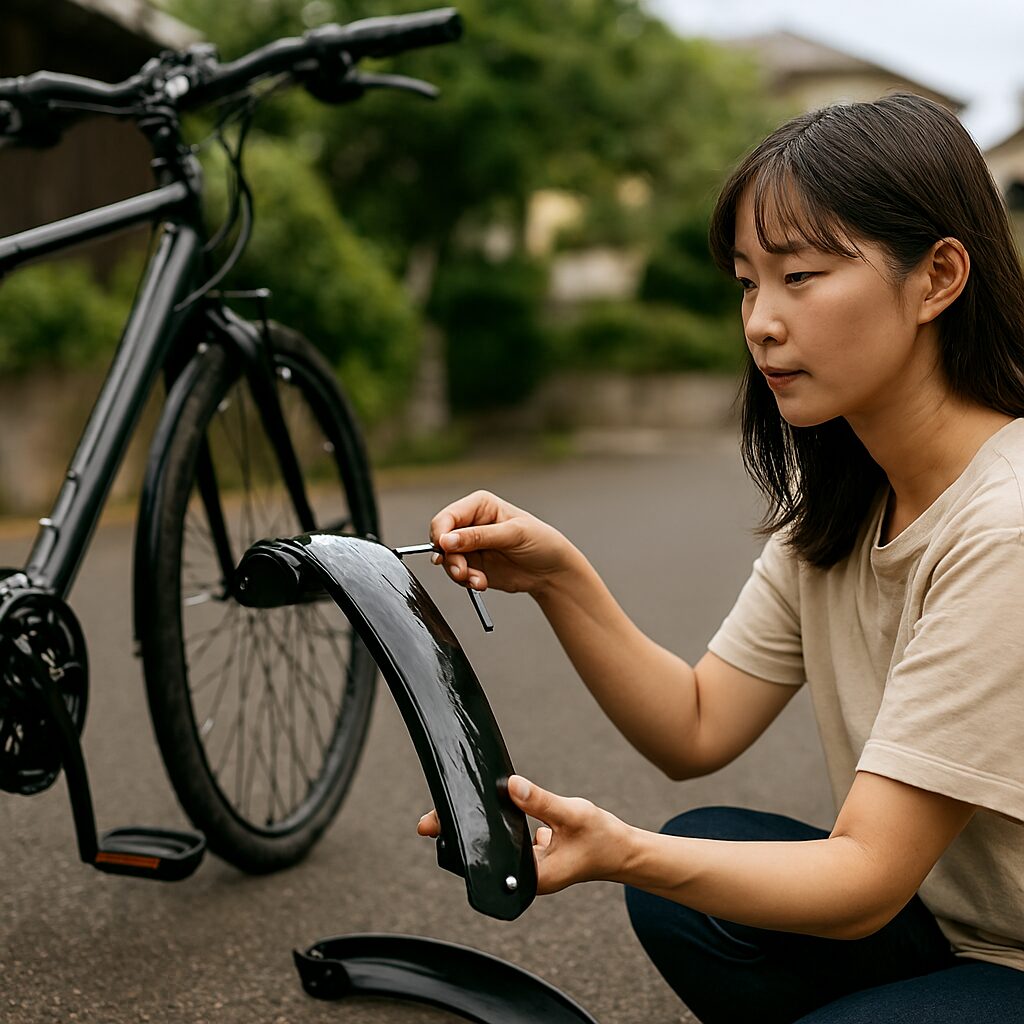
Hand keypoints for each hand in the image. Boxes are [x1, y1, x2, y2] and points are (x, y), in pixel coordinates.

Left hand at [417, 775, 634, 895]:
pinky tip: (485, 802)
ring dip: (479, 825)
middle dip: (463, 833)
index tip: (439, 828)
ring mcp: (527, 865)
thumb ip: (541, 802)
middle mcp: (526, 876)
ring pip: (495, 842)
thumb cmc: (602, 837)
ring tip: (452, 806)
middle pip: (486, 854)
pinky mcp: (531, 852)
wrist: (623, 849)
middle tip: (429, 819)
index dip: (464, 845)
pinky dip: (498, 819)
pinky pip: (507, 834)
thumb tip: (510, 786)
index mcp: (533, 878)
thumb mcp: (573, 815)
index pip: (488, 862)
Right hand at [429, 490, 577, 596]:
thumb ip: (479, 536)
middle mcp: (470, 524)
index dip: (441, 534)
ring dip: (459, 573)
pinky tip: (481, 583)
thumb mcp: (513, 535)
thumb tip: (446, 540)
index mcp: (479, 506)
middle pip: (442, 540)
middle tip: (462, 572)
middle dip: (451, 559)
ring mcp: (470, 546)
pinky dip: (466, 581)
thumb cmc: (540, 542)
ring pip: (447, 560)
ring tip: (477, 581)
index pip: (447, 517)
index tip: (445, 550)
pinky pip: (458, 574)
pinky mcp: (473, 566)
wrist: (552, 571)